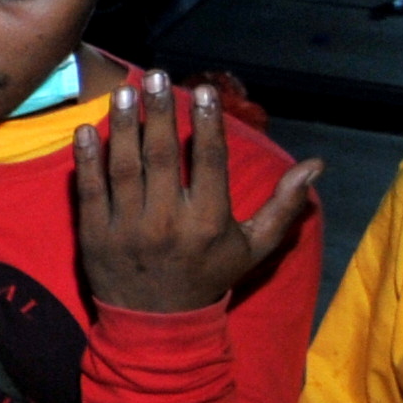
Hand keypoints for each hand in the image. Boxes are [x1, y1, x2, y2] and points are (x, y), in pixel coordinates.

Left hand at [73, 73, 318, 313]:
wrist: (157, 327)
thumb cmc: (209, 277)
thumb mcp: (253, 248)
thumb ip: (283, 206)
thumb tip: (316, 165)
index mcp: (208, 222)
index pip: (208, 162)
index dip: (206, 123)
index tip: (202, 91)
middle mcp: (167, 223)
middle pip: (162, 156)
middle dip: (159, 112)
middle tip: (156, 75)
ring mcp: (127, 229)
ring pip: (124, 167)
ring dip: (122, 125)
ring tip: (124, 91)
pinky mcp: (94, 236)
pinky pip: (90, 190)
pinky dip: (86, 159)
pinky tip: (86, 129)